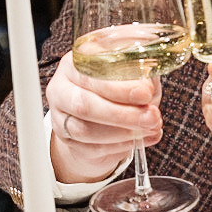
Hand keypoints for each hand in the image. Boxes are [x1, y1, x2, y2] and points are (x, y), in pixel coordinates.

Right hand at [44, 55, 159, 183]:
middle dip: (122, 114)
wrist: (102, 115)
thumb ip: (140, 77)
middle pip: (84, 104)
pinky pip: (91, 148)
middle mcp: (61, 87)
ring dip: (123, 133)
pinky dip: (120, 146)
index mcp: (75, 63)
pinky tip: (140, 140)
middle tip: (151, 117)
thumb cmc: (118, 88)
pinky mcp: (66, 140)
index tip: (146, 94)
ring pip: (85, 131)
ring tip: (150, 129)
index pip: (90, 74)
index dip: (118, 87)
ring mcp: (60, 116)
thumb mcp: (132, 75)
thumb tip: (148, 88)